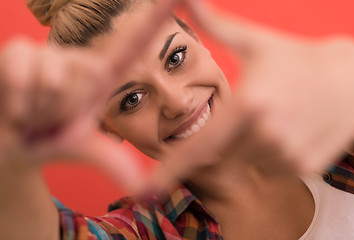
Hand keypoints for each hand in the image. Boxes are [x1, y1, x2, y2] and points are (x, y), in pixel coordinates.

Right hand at [0, 0, 182, 189]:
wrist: (7, 143)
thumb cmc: (47, 140)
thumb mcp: (79, 146)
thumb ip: (109, 159)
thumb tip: (142, 188)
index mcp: (100, 78)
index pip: (135, 43)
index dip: (157, 16)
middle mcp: (79, 60)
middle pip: (82, 75)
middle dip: (62, 108)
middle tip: (49, 118)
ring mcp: (49, 54)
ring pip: (52, 76)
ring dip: (38, 107)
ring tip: (31, 111)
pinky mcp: (19, 52)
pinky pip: (23, 70)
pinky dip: (17, 100)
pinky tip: (14, 104)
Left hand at [146, 0, 353, 194]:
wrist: (351, 81)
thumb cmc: (296, 59)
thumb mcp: (255, 42)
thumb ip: (215, 24)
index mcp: (249, 104)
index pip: (199, 145)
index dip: (171, 169)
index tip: (149, 189)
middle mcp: (267, 135)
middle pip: (221, 152)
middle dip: (222, 137)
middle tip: (247, 112)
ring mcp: (288, 154)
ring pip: (244, 160)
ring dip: (246, 144)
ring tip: (270, 116)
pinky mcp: (304, 167)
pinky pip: (268, 166)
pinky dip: (267, 152)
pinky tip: (285, 128)